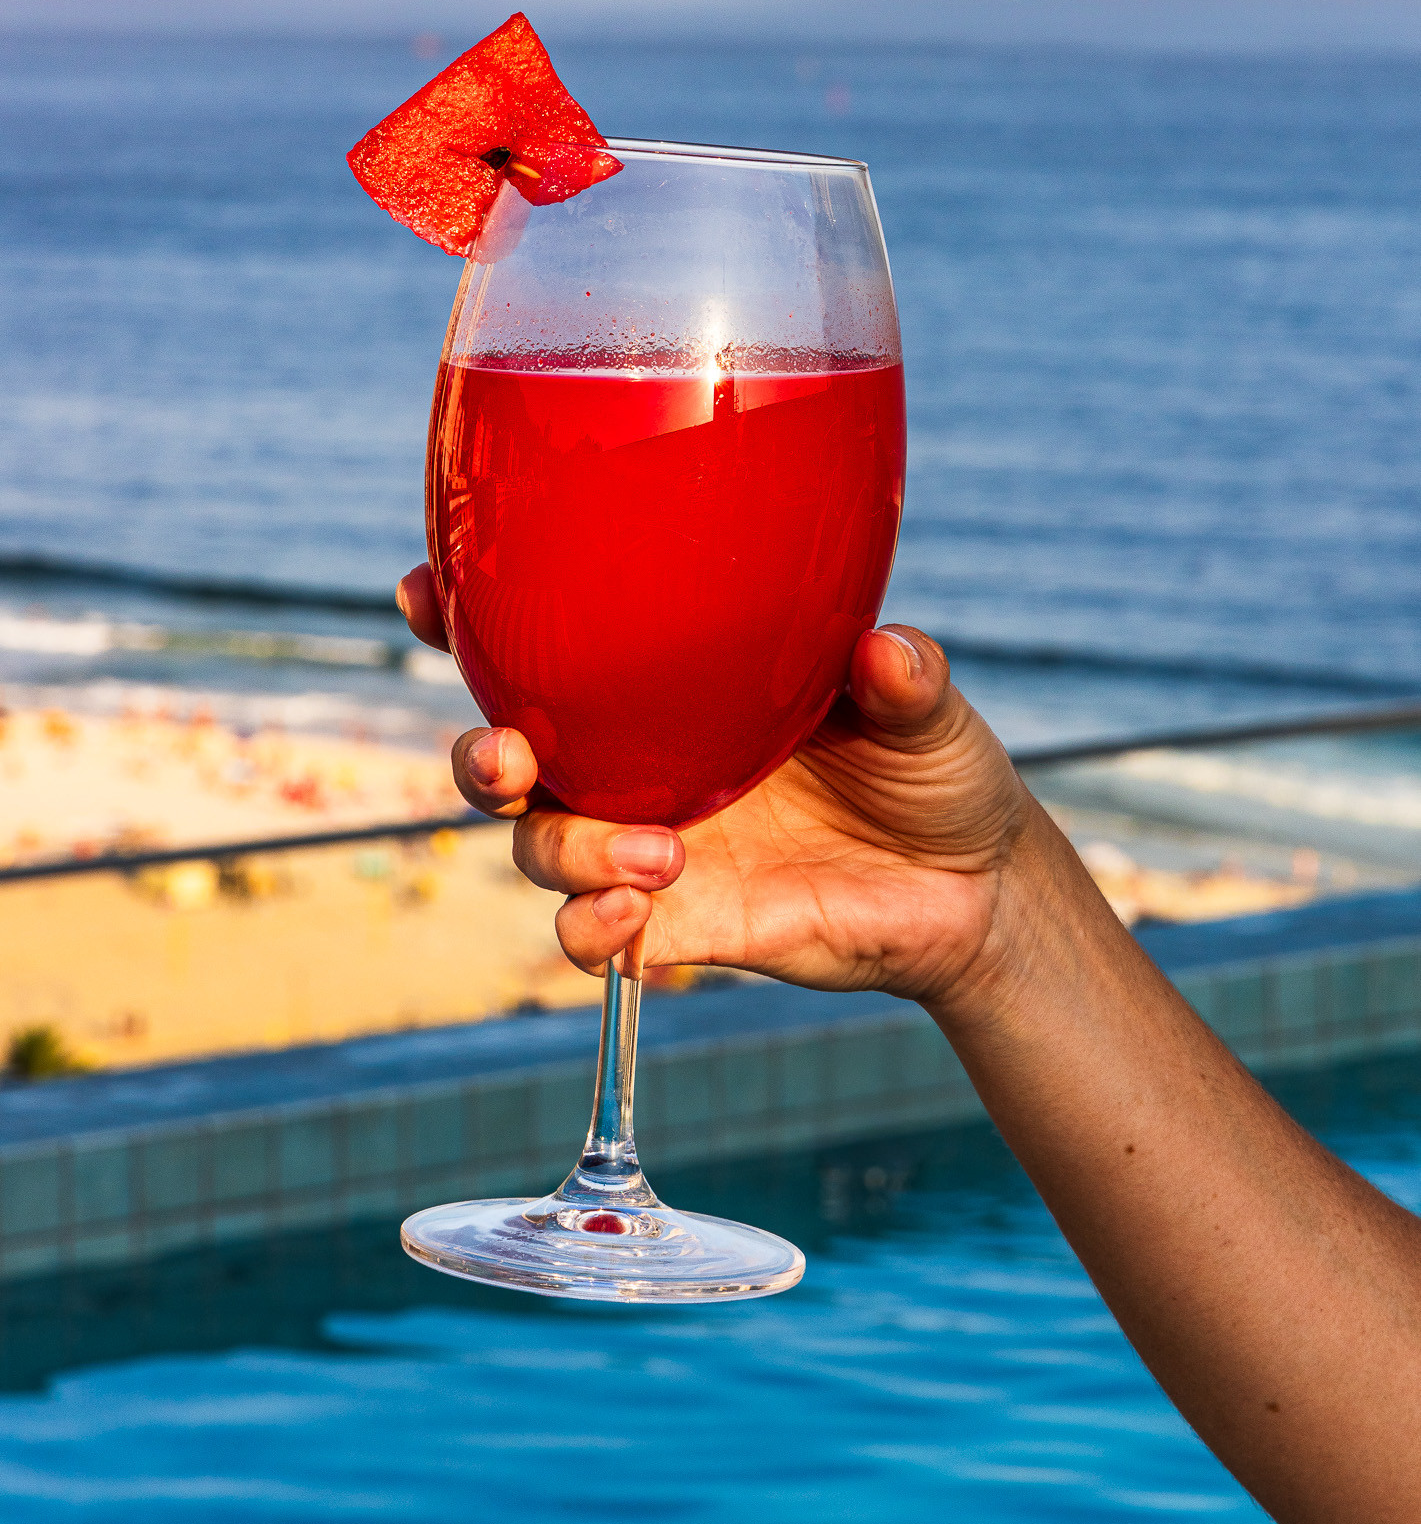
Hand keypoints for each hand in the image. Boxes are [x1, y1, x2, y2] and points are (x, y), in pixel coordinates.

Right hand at [398, 564, 1035, 1007]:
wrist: (973, 893)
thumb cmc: (937, 772)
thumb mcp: (931, 711)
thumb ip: (906, 677)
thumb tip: (885, 649)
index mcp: (677, 684)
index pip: (552, 641)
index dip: (470, 616)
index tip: (428, 587)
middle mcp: (645, 760)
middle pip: (512, 753)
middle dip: (481, 754)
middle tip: (511, 756)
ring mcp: (651, 844)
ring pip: (543, 845)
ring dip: (567, 848)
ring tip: (658, 854)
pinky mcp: (678, 925)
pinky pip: (592, 936)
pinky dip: (588, 930)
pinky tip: (630, 922)